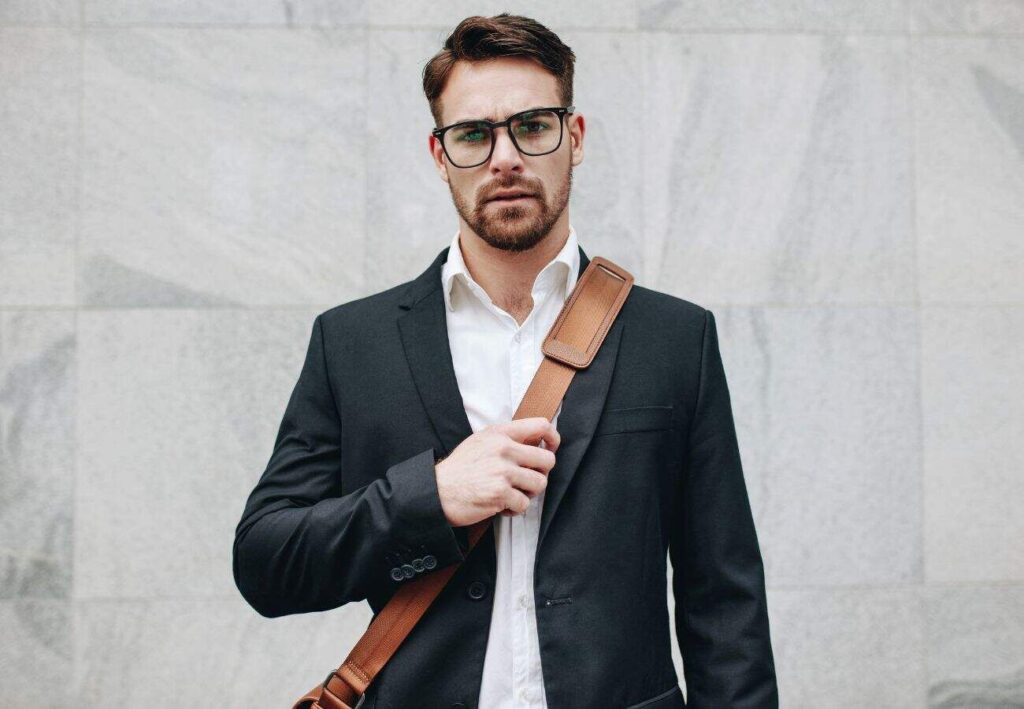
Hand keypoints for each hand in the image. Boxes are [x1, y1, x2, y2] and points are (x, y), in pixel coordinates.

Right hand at [434, 416, 559, 526]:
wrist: (437, 491)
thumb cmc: (458, 470)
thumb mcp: (480, 442)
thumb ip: (506, 439)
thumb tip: (536, 442)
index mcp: (499, 433)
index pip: (541, 426)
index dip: (553, 439)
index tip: (550, 449)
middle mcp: (503, 449)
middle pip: (547, 460)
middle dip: (541, 473)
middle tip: (527, 480)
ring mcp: (503, 471)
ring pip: (539, 483)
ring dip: (529, 493)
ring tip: (512, 493)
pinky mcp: (501, 493)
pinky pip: (524, 504)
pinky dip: (515, 509)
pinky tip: (502, 505)